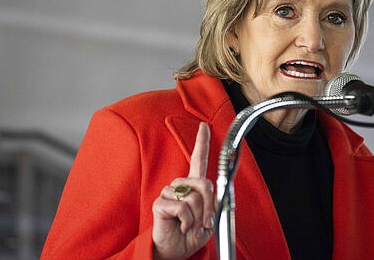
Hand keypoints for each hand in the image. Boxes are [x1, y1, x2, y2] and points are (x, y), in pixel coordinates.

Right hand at [152, 122, 214, 259]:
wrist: (175, 251)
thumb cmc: (190, 234)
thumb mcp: (208, 218)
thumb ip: (212, 202)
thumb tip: (213, 191)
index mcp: (192, 185)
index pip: (198, 159)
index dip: (201, 142)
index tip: (204, 126)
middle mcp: (180, 185)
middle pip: (204, 184)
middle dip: (208, 207)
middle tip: (203, 222)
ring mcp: (169, 193)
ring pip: (194, 198)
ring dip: (197, 217)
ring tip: (190, 225)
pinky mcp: (160, 203)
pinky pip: (182, 208)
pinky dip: (187, 221)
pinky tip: (181, 226)